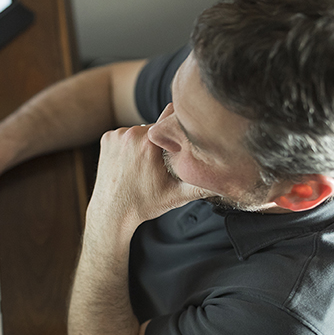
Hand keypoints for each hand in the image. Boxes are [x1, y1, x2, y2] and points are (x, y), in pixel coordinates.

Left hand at [87, 125, 209, 230]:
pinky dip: (129, 144)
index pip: (172, 120)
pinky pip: (124, 135)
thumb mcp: (177, 195)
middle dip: (161, 140)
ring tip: (145, 164)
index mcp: (149, 143)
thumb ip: (202, 184)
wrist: (112, 213)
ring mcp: (116, 136)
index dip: (179, 130)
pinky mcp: (106, 139)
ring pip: (140, 131)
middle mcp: (131, 134)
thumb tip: (227, 181)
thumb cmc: (145, 205)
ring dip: (145, 142)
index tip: (181, 142)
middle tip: (162, 162)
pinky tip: (130, 162)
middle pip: (155, 127)